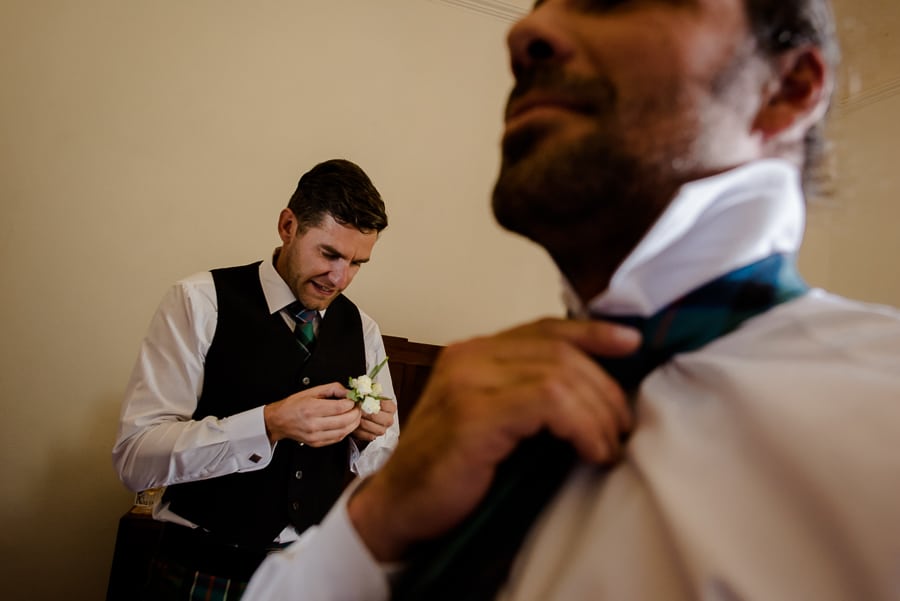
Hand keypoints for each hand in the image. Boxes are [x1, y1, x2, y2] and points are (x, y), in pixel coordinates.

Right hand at [263, 382, 360, 445]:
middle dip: (356, 414)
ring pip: (343, 432)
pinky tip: (346, 424)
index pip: (340, 408)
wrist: (279, 420)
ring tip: (354, 415)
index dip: (352, 404)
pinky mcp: (316, 443)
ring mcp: (315, 436)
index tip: (354, 400)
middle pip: (345, 421)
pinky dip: (346, 431)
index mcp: (311, 409)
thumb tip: (348, 392)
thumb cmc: (294, 405)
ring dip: (354, 424)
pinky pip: (337, 439)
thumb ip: (333, 388)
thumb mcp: (312, 391)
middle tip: (358, 408)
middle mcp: (313, 424)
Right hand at [348, 318, 640, 560]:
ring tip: (608, 446)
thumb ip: (526, 395)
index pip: (544, 328)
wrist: (400, 508)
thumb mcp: (493, 421)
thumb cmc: (451, 471)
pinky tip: (592, 451)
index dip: (592, 332)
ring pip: (560, 374)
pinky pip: (549, 401)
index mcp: (474, 354)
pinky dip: (582, 425)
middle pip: (560, 350)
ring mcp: (468, 382)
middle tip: (623, 427)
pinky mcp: (474, 414)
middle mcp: (469, 357)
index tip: (631, 343)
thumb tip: (594, 392)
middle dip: (605, 387)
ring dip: (598, 413)